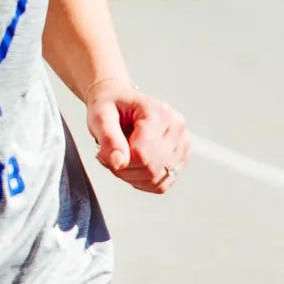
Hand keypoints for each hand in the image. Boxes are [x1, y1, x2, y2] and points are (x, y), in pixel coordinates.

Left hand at [86, 80, 189, 194]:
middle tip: (110, 155)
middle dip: (124, 169)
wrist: (119, 99)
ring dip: (132, 176)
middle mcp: (177, 128)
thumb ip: (109, 138)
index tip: (103, 153)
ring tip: (121, 157)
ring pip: (156, 180)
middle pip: (151, 169)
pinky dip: (142, 181)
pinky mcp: (181, 159)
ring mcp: (182, 144)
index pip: (142, 154)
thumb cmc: (110, 105)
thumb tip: (118, 163)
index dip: (119, 161)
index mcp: (159, 113)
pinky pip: (161, 185)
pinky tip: (132, 165)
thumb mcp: (100, 115)